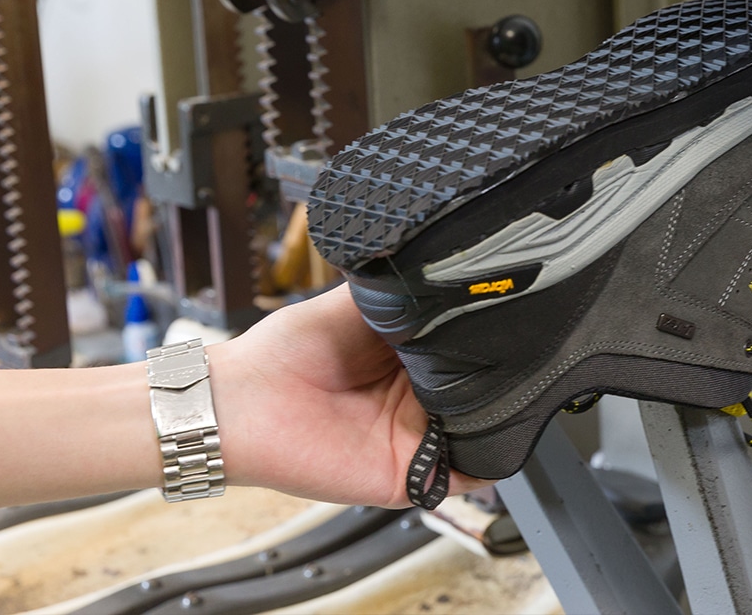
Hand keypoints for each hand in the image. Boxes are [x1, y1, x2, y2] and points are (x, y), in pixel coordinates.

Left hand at [208, 284, 491, 507]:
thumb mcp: (356, 302)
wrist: (244, 400)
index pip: (468, 351)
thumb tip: (454, 275)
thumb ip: (405, 292)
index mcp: (411, 358)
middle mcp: (417, 398)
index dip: (488, 338)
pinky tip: (484, 428)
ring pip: (480, 431)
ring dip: (496, 414)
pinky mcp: (406, 475)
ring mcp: (414, 437)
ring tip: (499, 386)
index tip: (506, 318)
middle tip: (507, 352)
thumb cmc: (287, 350)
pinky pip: (462, 476)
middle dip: (498, 376)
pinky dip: (484, 459)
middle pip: (480, 390)